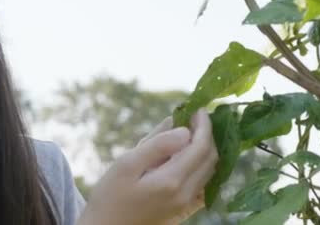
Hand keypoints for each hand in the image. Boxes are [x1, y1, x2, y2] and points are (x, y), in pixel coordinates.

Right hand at [77, 111, 217, 224]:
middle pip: (210, 158)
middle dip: (207, 134)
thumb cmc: (109, 196)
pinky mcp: (182, 210)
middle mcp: (185, 194)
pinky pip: (203, 185)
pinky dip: (203, 166)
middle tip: (195, 117)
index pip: (201, 147)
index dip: (203, 125)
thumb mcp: (127, 164)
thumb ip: (157, 145)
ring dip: (206, 149)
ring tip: (192, 131)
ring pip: (209, 171)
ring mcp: (185, 205)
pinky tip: (190, 156)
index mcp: (172, 180)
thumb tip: (184, 129)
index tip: (198, 109)